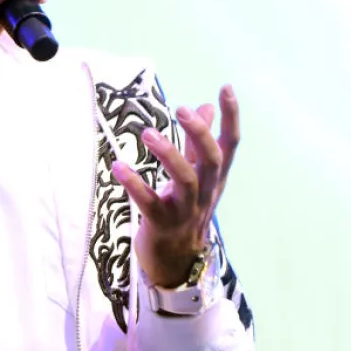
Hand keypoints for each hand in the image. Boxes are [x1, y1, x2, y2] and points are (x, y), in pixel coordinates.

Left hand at [111, 85, 240, 287]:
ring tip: (147, 133)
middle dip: (200, 134)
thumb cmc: (184, 211)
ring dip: (168, 154)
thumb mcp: (196, 176)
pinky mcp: (162, 224)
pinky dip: (135, 184)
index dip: (231, 118)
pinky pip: (150, 203)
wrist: (176, 262)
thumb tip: (205, 107)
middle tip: (182, 109)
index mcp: (214, 179)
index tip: (225, 88)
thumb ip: (196, 142)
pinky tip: (119, 166)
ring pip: (186, 181)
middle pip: (212, 161)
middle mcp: (205, 193)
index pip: (230, 145)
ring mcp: (185, 210)